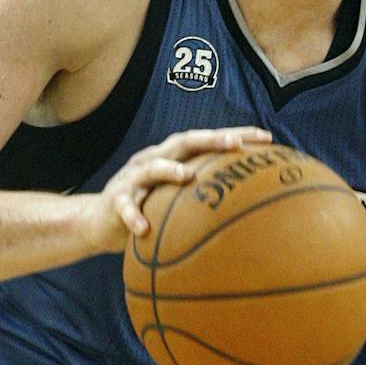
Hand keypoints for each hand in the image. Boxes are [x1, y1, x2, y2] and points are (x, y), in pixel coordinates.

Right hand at [89, 126, 271, 252]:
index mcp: (173, 157)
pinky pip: (125, 207)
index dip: (236, 136)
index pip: (208, 140)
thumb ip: (206, 193)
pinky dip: (133, 216)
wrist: (99, 222)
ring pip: (151, 168)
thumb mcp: (178, 198)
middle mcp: (154, 160)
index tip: (267, 138)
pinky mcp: (115, 201)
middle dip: (211, 140)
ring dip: (168, 170)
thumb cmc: (149, 208)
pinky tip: (143, 229)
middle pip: (183, 142)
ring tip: (186, 176)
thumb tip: (252, 203)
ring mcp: (132, 178)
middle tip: (235, 144)